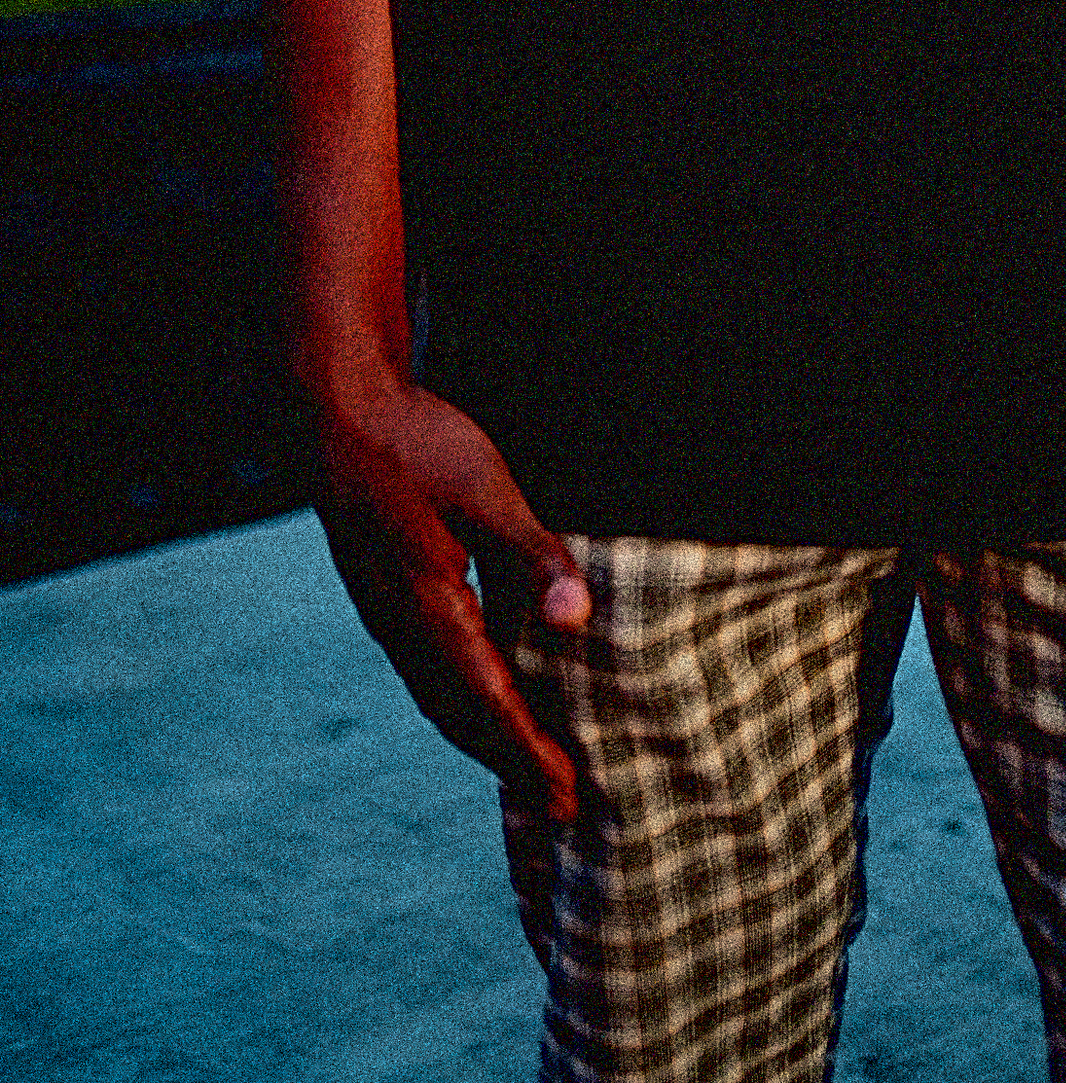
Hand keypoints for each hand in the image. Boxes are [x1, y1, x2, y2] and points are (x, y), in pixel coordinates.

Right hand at [307, 371, 592, 821]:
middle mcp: (399, 627)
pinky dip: (463, 704)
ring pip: (438, 699)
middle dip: (511, 762)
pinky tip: (489, 699)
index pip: (487, 699)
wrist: (334, 414)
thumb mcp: (483, 488)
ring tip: (529, 771)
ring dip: (485, 740)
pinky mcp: (385, 599)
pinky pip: (427, 673)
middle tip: (561, 806)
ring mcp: (385, 616)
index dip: (528, 750)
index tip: (566, 793)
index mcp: (425, 608)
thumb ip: (530, 553)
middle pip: (459, 716)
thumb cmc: (414, 443)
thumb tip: (576, 617)